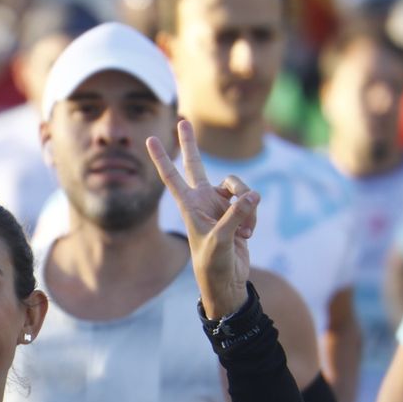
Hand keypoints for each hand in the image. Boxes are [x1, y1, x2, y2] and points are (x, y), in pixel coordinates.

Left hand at [146, 119, 258, 319]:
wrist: (227, 281)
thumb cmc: (214, 263)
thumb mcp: (221, 241)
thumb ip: (235, 216)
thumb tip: (252, 195)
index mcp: (189, 206)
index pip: (172, 177)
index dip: (162, 158)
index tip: (149, 139)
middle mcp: (203, 201)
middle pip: (196, 165)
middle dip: (190, 144)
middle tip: (183, 120)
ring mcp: (220, 204)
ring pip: (238, 185)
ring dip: (247, 203)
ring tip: (245, 228)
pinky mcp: (238, 211)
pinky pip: (251, 201)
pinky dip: (253, 216)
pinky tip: (248, 235)